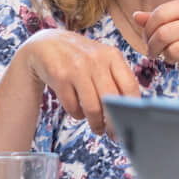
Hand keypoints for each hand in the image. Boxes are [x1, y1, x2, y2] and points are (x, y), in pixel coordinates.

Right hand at [11, 28, 144, 135]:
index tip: (131, 123)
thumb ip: (117, 79)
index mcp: (112, 56)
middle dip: (114, 123)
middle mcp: (96, 60)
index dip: (132, 109)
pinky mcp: (59, 76)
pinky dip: (77, 115)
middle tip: (114, 134)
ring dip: (96, 123)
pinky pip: (73, 107)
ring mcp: (77, 68)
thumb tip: (131, 111)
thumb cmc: (81, 58)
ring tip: (98, 128)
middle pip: (112, 101)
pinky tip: (79, 113)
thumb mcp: (102, 60)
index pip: (130, 86)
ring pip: (92, 107)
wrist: (46, 44)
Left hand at [134, 0, 178, 86]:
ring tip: (172, 58)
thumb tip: (136, 16)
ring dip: (168, 58)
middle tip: (153, 53)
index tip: (148, 39)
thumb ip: (165, 18)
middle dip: (152, 46)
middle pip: (164, 32)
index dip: (148, 29)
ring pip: (173, 51)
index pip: (161, 13)